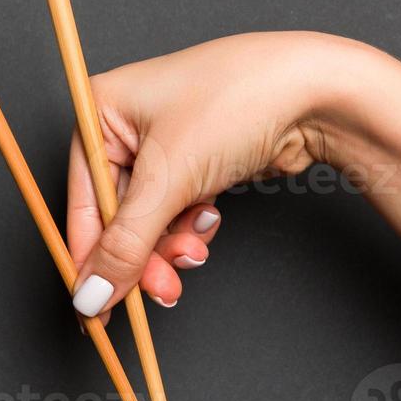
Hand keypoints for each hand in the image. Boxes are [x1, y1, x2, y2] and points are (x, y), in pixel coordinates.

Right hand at [67, 31, 366, 316]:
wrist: (319, 92)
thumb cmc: (237, 102)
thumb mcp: (169, 179)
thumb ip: (125, 244)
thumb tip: (90, 295)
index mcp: (100, 110)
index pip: (81, 201)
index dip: (90, 259)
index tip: (96, 308)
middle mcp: (125, 125)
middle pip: (116, 216)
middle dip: (142, 256)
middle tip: (162, 290)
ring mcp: (163, 144)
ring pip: (149, 220)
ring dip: (170, 245)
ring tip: (194, 251)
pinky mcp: (195, 162)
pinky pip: (177, 212)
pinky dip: (192, 227)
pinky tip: (211, 219)